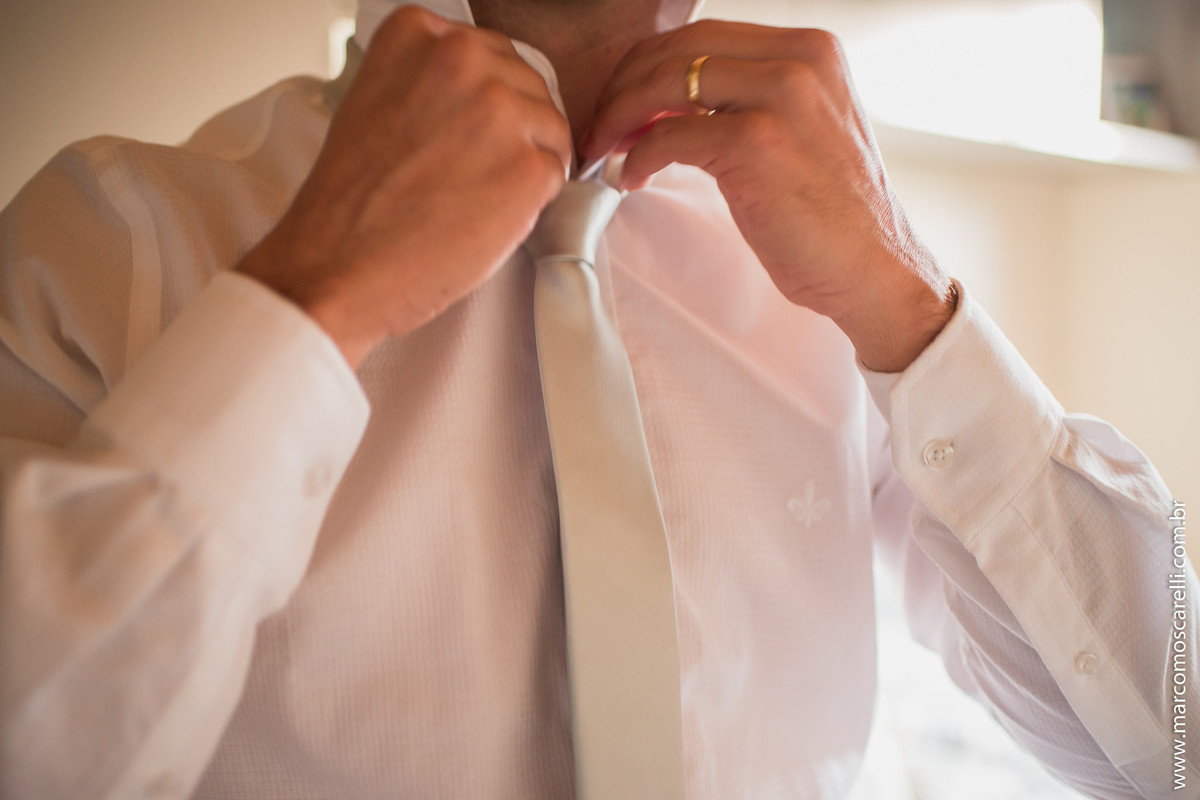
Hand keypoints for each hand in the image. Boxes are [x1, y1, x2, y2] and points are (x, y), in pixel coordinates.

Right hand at [237, 6, 571, 368]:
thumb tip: (481, 91)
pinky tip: (486, 215)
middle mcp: (462, 59)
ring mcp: (500, 112)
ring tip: (474, 195)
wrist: (336, 266)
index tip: (463, 130)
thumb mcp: (377, 102)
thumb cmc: (351, 201)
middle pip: (526, 85)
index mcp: (419, 34)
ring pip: (549, 128)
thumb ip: (430, 81)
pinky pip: (554, 173)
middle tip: (470, 172)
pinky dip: (530, 201)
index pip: (489, 53)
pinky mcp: (527, 167)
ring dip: (525, 163)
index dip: (484, 100)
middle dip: (511, 129)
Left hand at [582, 20, 955, 371]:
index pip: (705, 36)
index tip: (624, 100)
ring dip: (621, 117)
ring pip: (668, 82)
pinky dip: (639, 156)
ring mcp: (780, 97)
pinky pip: (670, 135)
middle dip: (626, 85)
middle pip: (680, 49)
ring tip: (604, 150)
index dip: (650, 65)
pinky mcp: (756, 143)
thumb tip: (669, 100)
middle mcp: (799, 61)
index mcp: (810, 50)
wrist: (873, 268)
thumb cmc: (832, 213)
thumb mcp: (800, 130)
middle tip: (601, 126)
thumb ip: (747, 100)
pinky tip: (634, 178)